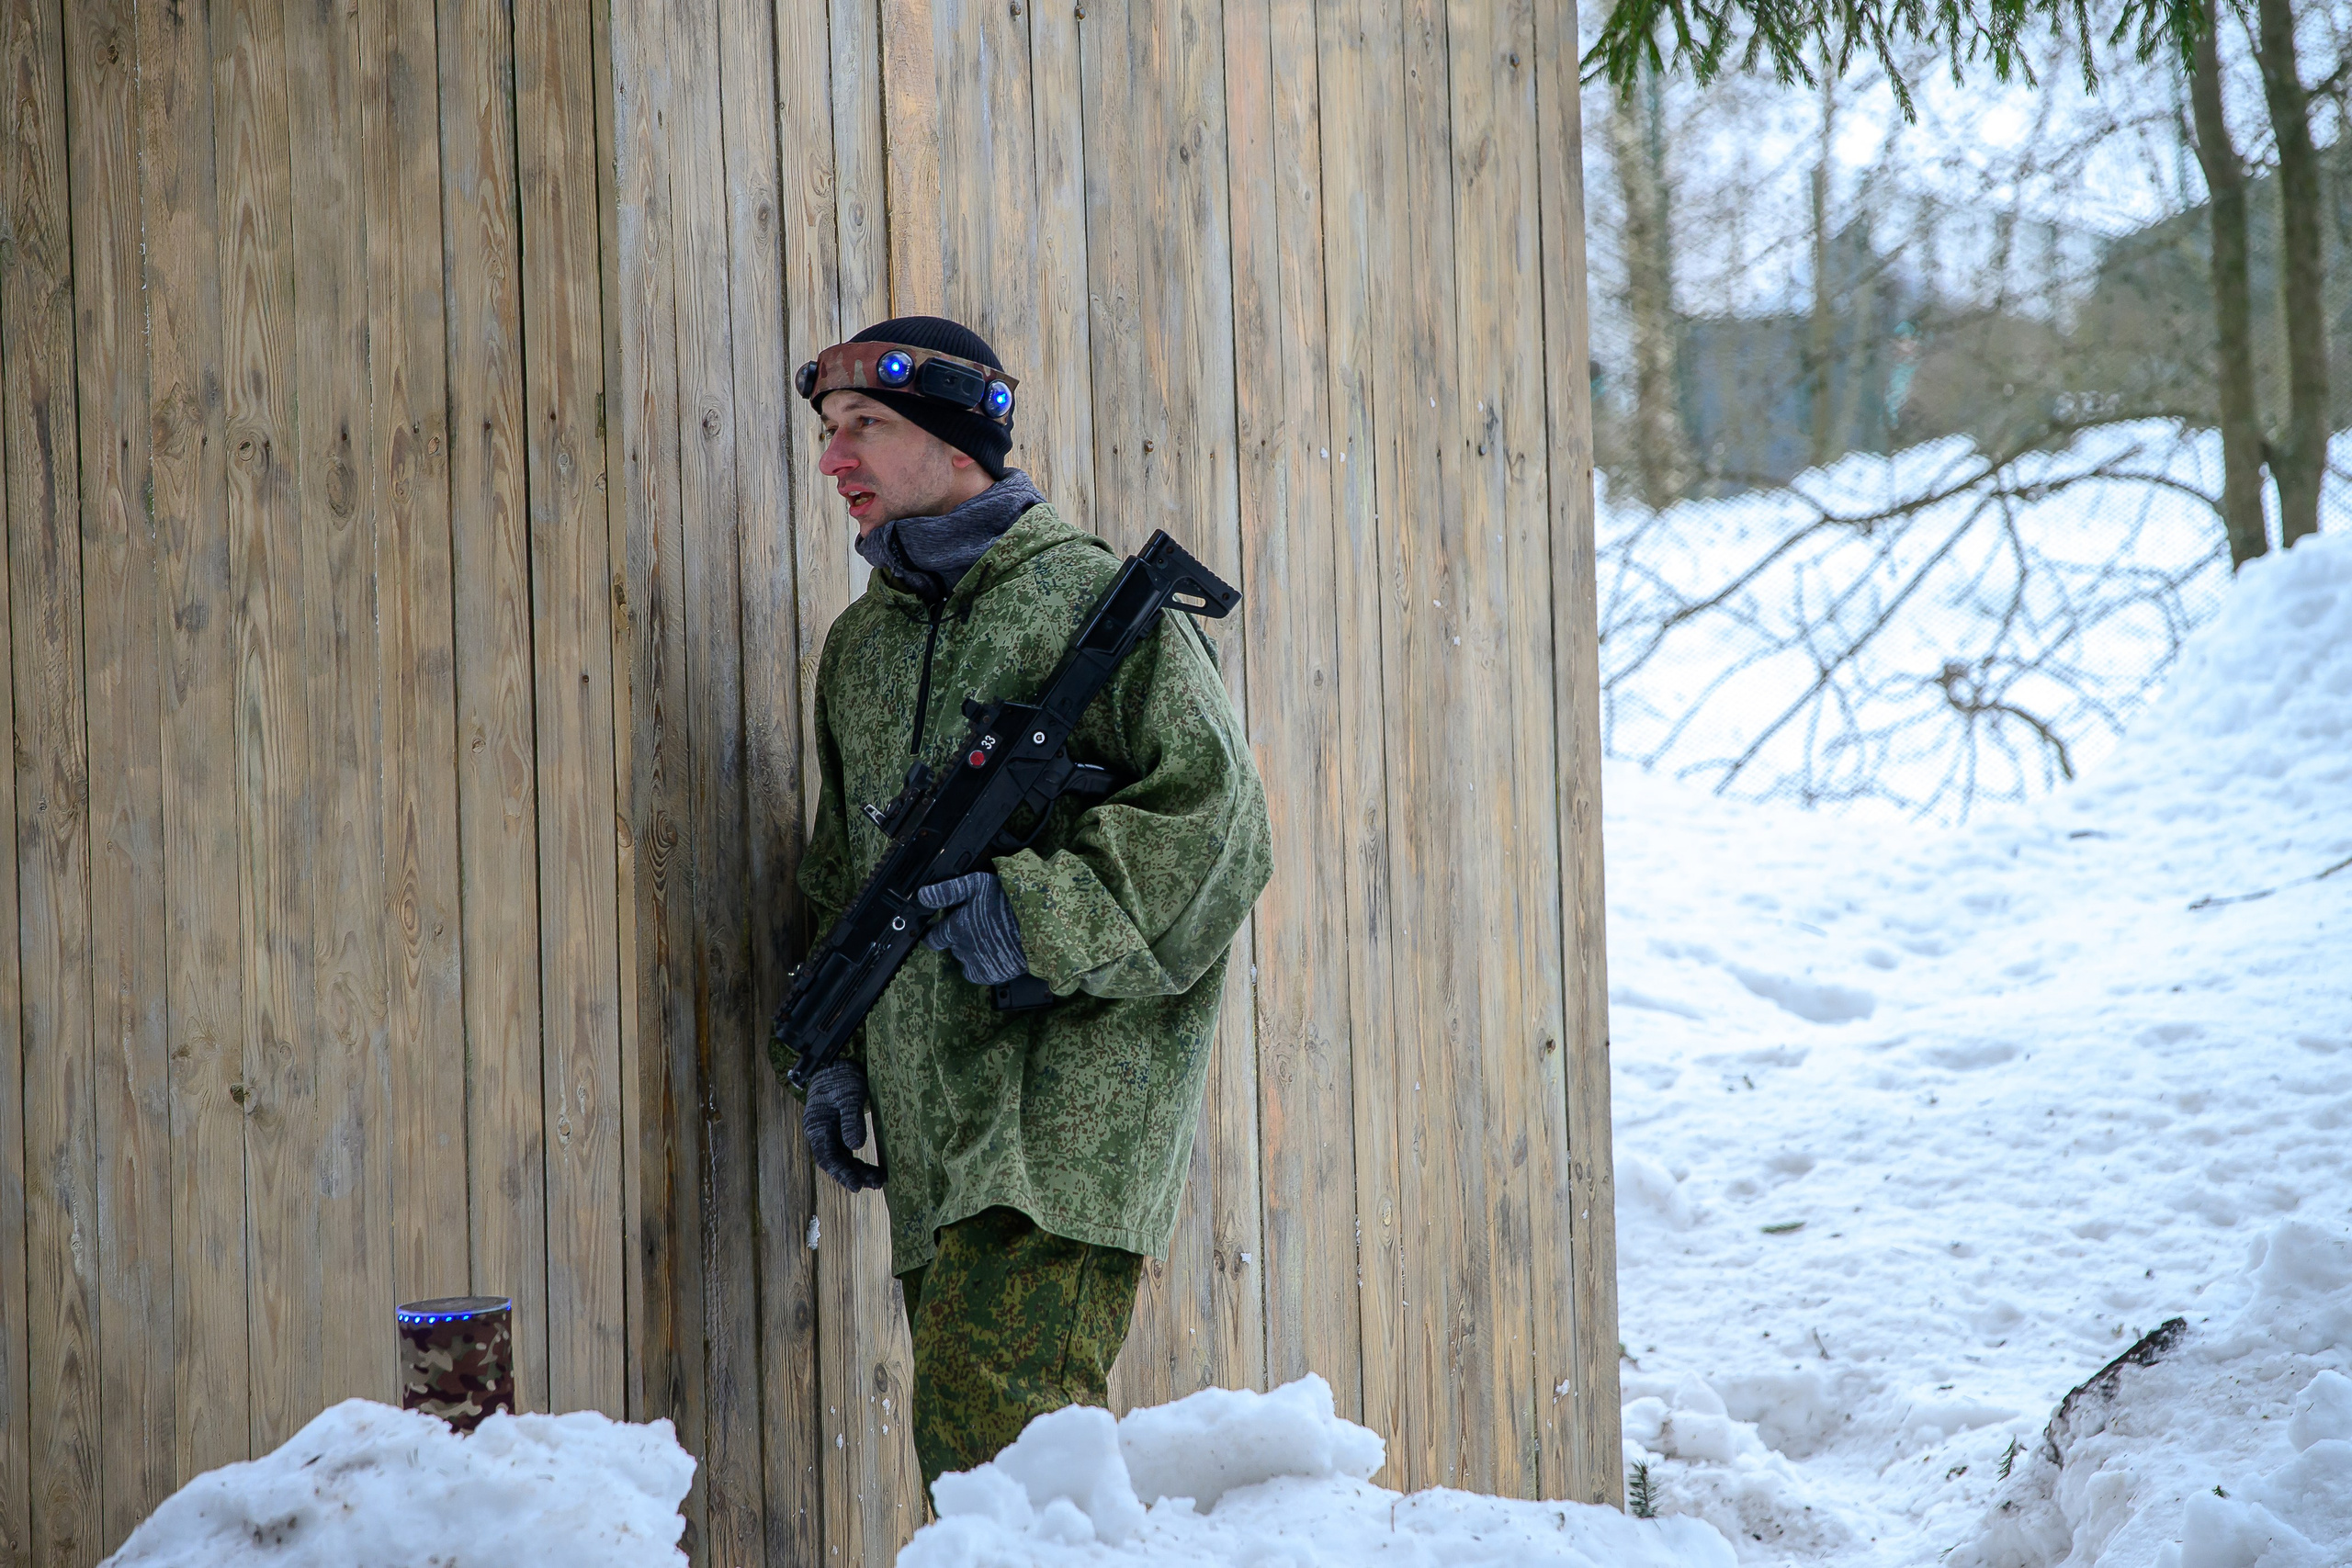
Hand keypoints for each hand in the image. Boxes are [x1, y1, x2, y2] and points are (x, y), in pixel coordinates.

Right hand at [803, 1060, 884, 1190]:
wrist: (837, 1063)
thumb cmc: (841, 1076)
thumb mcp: (848, 1094)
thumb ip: (850, 1119)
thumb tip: (856, 1146)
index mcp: (817, 1126)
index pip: (827, 1157)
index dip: (842, 1173)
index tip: (857, 1186)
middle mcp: (821, 1133)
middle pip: (836, 1162)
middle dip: (854, 1175)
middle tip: (876, 1184)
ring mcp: (830, 1133)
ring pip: (843, 1159)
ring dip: (859, 1171)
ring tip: (880, 1180)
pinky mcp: (839, 1132)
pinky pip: (848, 1153)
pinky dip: (860, 1162)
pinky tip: (875, 1170)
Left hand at [917, 871, 1029, 985]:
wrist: (1039, 923)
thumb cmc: (1008, 901)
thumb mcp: (976, 885)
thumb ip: (947, 891)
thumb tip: (922, 895)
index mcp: (956, 929)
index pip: (933, 939)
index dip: (936, 933)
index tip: (942, 929)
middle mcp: (963, 950)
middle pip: (953, 947)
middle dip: (960, 938)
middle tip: (977, 925)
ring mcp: (978, 964)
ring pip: (967, 959)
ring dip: (973, 950)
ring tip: (990, 936)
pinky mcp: (992, 975)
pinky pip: (980, 972)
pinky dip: (984, 964)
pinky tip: (995, 950)